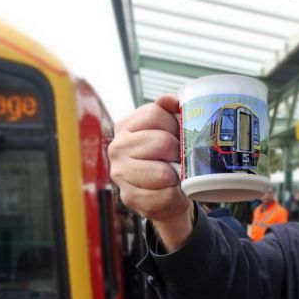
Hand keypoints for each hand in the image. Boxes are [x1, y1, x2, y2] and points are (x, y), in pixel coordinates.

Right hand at [108, 95, 192, 250]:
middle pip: (162, 142)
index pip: (155, 114)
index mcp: (125, 126)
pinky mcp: (129, 197)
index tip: (178, 136)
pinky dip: (173, 195)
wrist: (165, 194)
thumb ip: (168, 111)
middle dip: (179, 152)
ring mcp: (120, 173)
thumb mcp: (167, 130)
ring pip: (162, 173)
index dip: (175, 125)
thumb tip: (171, 100)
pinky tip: (170, 192)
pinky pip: (163, 195)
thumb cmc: (167, 159)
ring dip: (176, 176)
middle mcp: (117, 148)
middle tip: (180, 159)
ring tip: (175, 176)